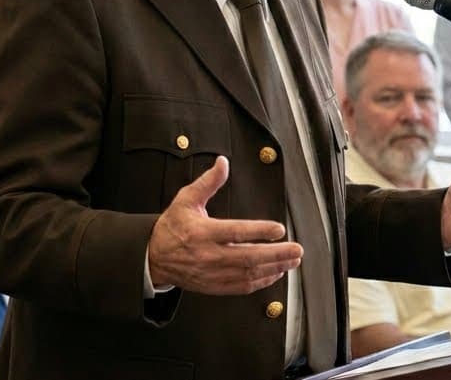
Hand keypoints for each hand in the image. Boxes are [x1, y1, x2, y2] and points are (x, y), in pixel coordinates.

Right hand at [148, 156, 301, 294]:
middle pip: (248, 257)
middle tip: (296, 249)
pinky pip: (242, 287)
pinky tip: (275, 273)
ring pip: (248, 274)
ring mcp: (212, 274)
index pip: (235, 232)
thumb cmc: (172, 226)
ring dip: (273, 268)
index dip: (258, 231)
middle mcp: (209, 255)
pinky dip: (261, 282)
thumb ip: (208, 182)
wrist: (154, 257)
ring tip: (292, 260)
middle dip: (276, 254)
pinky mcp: (214, 286)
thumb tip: (223, 162)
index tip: (279, 229)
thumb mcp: (186, 199)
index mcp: (202, 233)